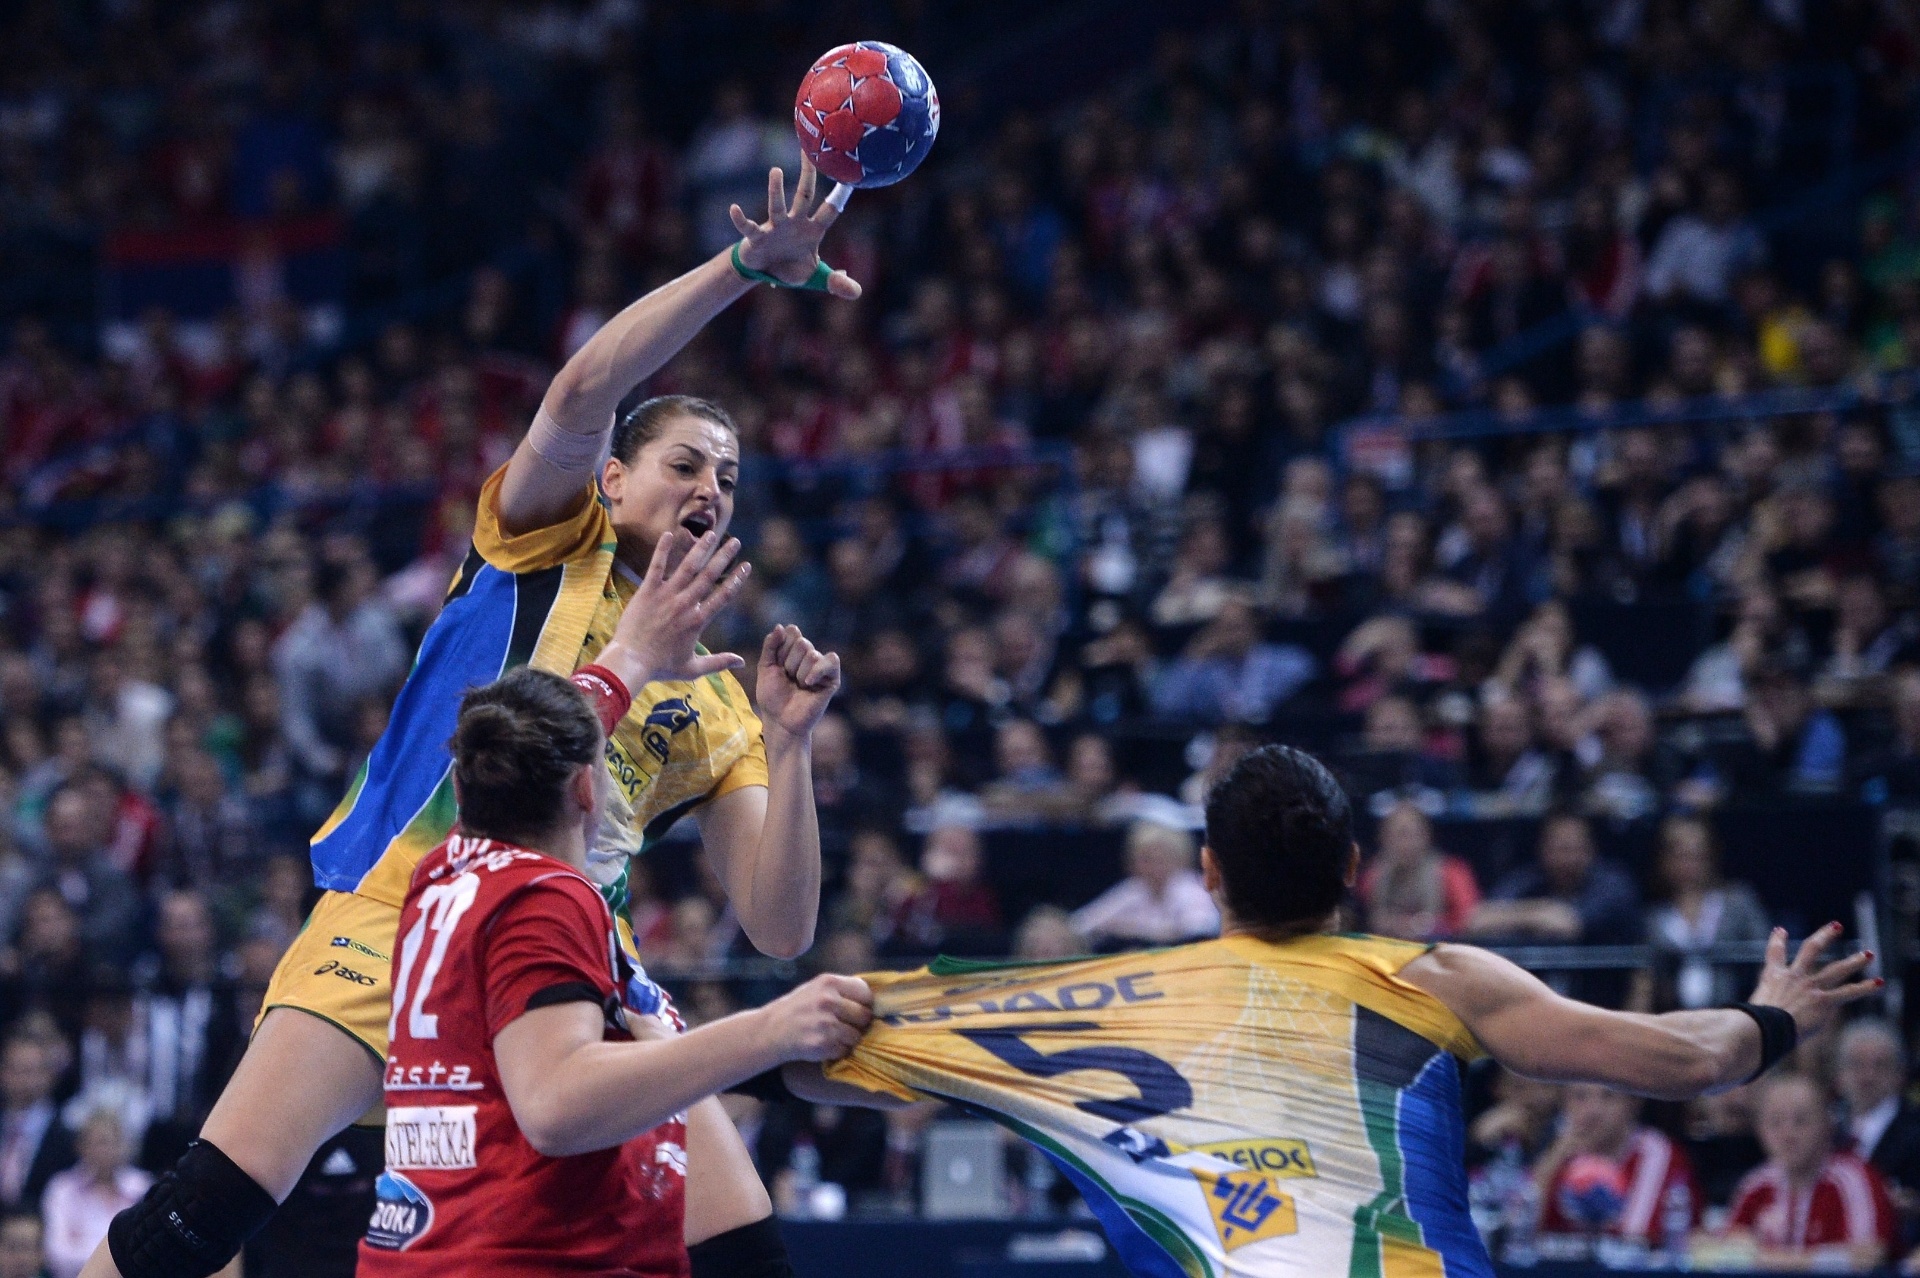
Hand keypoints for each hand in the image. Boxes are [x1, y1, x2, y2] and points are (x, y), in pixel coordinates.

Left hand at [597, 530, 749, 688]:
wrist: (630, 661)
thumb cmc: (660, 667)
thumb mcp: (693, 668)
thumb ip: (718, 662)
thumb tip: (741, 662)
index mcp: (698, 621)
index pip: (724, 596)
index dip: (737, 579)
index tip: (746, 566)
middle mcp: (686, 604)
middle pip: (709, 576)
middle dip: (724, 557)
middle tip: (735, 541)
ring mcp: (666, 595)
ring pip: (687, 567)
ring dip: (700, 549)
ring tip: (710, 533)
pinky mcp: (647, 591)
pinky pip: (656, 566)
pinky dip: (662, 550)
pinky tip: (669, 534)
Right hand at [730, 160, 862, 297]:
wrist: (765, 273)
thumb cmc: (791, 267)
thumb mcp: (815, 277)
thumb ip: (836, 282)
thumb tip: (857, 292)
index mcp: (813, 230)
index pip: (830, 210)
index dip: (840, 197)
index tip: (850, 175)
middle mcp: (795, 222)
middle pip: (804, 195)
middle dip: (807, 174)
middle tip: (809, 150)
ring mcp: (775, 227)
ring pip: (777, 206)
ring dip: (776, 191)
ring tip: (776, 171)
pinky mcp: (756, 237)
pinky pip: (748, 227)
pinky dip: (741, 219)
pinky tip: (734, 209)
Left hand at [755, 624, 842, 738]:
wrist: (781, 721)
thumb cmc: (772, 697)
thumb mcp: (765, 668)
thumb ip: (770, 646)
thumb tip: (781, 626)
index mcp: (793, 650)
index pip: (792, 631)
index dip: (782, 648)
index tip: (777, 666)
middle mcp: (809, 655)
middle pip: (802, 642)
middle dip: (790, 663)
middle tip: (789, 679)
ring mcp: (821, 667)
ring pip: (812, 654)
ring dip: (800, 673)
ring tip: (798, 686)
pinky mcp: (832, 679)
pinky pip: (831, 661)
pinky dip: (817, 671)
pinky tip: (808, 684)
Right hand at [761, 974, 872, 1061]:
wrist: (770, 1031)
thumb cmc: (799, 1008)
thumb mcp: (817, 989)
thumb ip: (843, 990)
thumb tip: (878, 1000)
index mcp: (829, 982)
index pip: (865, 993)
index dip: (865, 1003)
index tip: (858, 1009)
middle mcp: (828, 1001)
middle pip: (864, 1016)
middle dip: (858, 1023)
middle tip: (843, 1025)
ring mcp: (825, 1023)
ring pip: (856, 1036)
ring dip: (848, 1039)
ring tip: (831, 1035)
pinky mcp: (822, 1044)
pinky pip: (844, 1050)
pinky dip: (837, 1050)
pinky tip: (823, 1044)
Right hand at [1748, 923, 1879, 1039]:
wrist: (1764, 1026)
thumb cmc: (1748, 1023)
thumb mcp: (1743, 1012)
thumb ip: (1743, 1015)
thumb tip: (1725, 1028)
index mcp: (1772, 977)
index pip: (1774, 954)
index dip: (1777, 941)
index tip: (1781, 930)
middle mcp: (1793, 976)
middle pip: (1811, 950)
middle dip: (1824, 937)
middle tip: (1836, 926)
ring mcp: (1810, 987)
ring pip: (1836, 968)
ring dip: (1854, 961)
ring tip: (1868, 954)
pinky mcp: (1823, 1001)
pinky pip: (1848, 992)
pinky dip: (1865, 988)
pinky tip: (1879, 983)